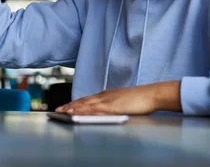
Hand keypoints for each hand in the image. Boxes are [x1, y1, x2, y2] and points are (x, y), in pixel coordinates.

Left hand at [55, 82, 181, 114]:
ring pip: (86, 104)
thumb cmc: (141, 99)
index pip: (87, 99)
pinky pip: (95, 110)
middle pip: (83, 101)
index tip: (66, 106)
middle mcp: (105, 96)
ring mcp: (108, 101)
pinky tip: (78, 114)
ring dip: (73, 108)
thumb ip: (114, 105)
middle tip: (58, 109)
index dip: (76, 103)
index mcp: (107, 95)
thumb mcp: (123, 102)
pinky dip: (84, 112)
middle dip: (69, 105)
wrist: (152, 94)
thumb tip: (108, 111)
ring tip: (62, 112)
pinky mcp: (112, 107)